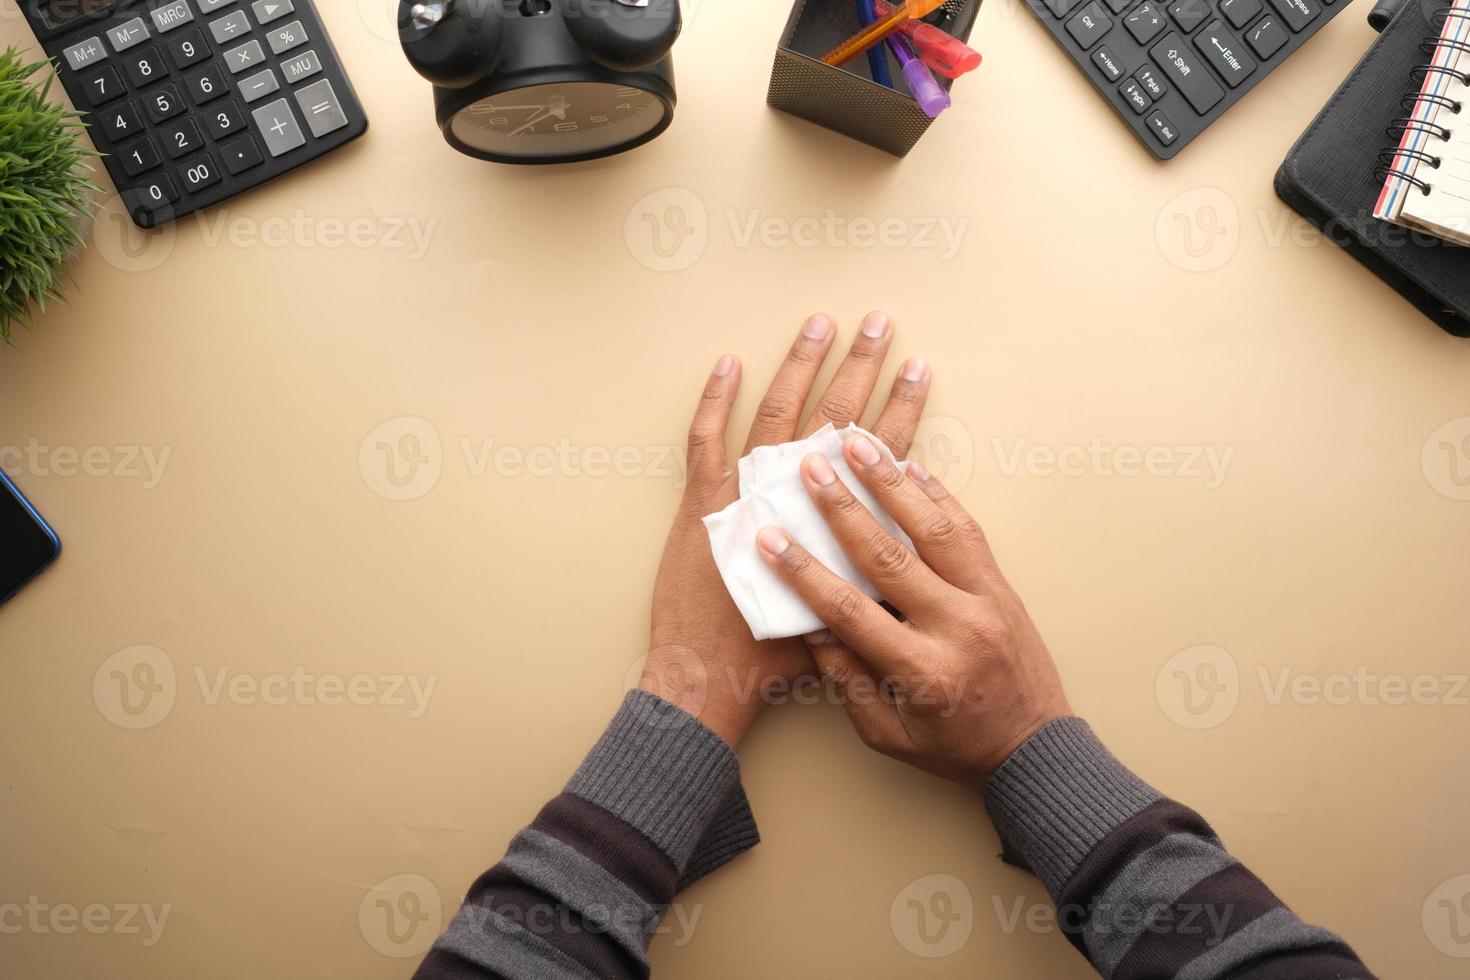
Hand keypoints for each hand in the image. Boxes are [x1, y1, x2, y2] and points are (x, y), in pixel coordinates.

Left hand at [642, 312, 932, 748]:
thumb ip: (869, 580)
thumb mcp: (842, 622)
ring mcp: (744, 493)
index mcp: (833, 526)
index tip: (920, 369)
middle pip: (834, 417)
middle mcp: (791, 499)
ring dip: (801, 365)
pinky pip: (706, 438)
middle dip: (860, 366)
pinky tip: (730, 362)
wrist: (708, 677)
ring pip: (777, 413)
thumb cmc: (776, 659)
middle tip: (879, 323)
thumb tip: (902, 551)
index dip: (901, 410)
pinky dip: (716, 399)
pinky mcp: (702, 502)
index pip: (878, 453)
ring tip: (821, 324)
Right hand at [754, 433, 1071, 784]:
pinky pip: (969, 530)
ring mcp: (987, 600)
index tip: (770, 538)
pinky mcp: (1003, 585)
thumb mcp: (887, 733)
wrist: (1034, 749)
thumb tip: (808, 622)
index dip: (805, 573)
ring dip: (892, 481)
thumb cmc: (954, 747)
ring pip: (935, 528)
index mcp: (922, 672)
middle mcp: (958, 628)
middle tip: (810, 467)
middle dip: (844, 508)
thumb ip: (847, 678)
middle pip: (890, 556)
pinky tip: (910, 465)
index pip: (851, 611)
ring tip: (858, 441)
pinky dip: (938, 494)